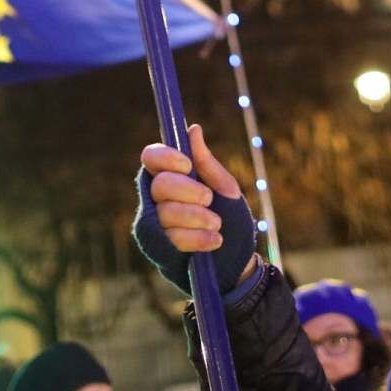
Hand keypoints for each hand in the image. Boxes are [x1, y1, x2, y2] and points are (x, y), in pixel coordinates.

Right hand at [133, 122, 259, 293]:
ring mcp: (156, 224)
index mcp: (171, 176)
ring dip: (196, 217)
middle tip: (209, 199)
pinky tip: (213, 240)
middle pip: (160, 185)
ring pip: (166, 213)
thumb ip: (207, 164)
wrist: (238, 260)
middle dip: (188, 191)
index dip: (165, 158)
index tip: (188, 165)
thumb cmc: (230, 219)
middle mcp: (157, 199)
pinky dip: (195, 238)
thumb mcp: (225, 189)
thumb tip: (193, 129)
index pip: (151, 158)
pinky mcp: (160, 248)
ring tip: (217, 223)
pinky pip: (171, 238)